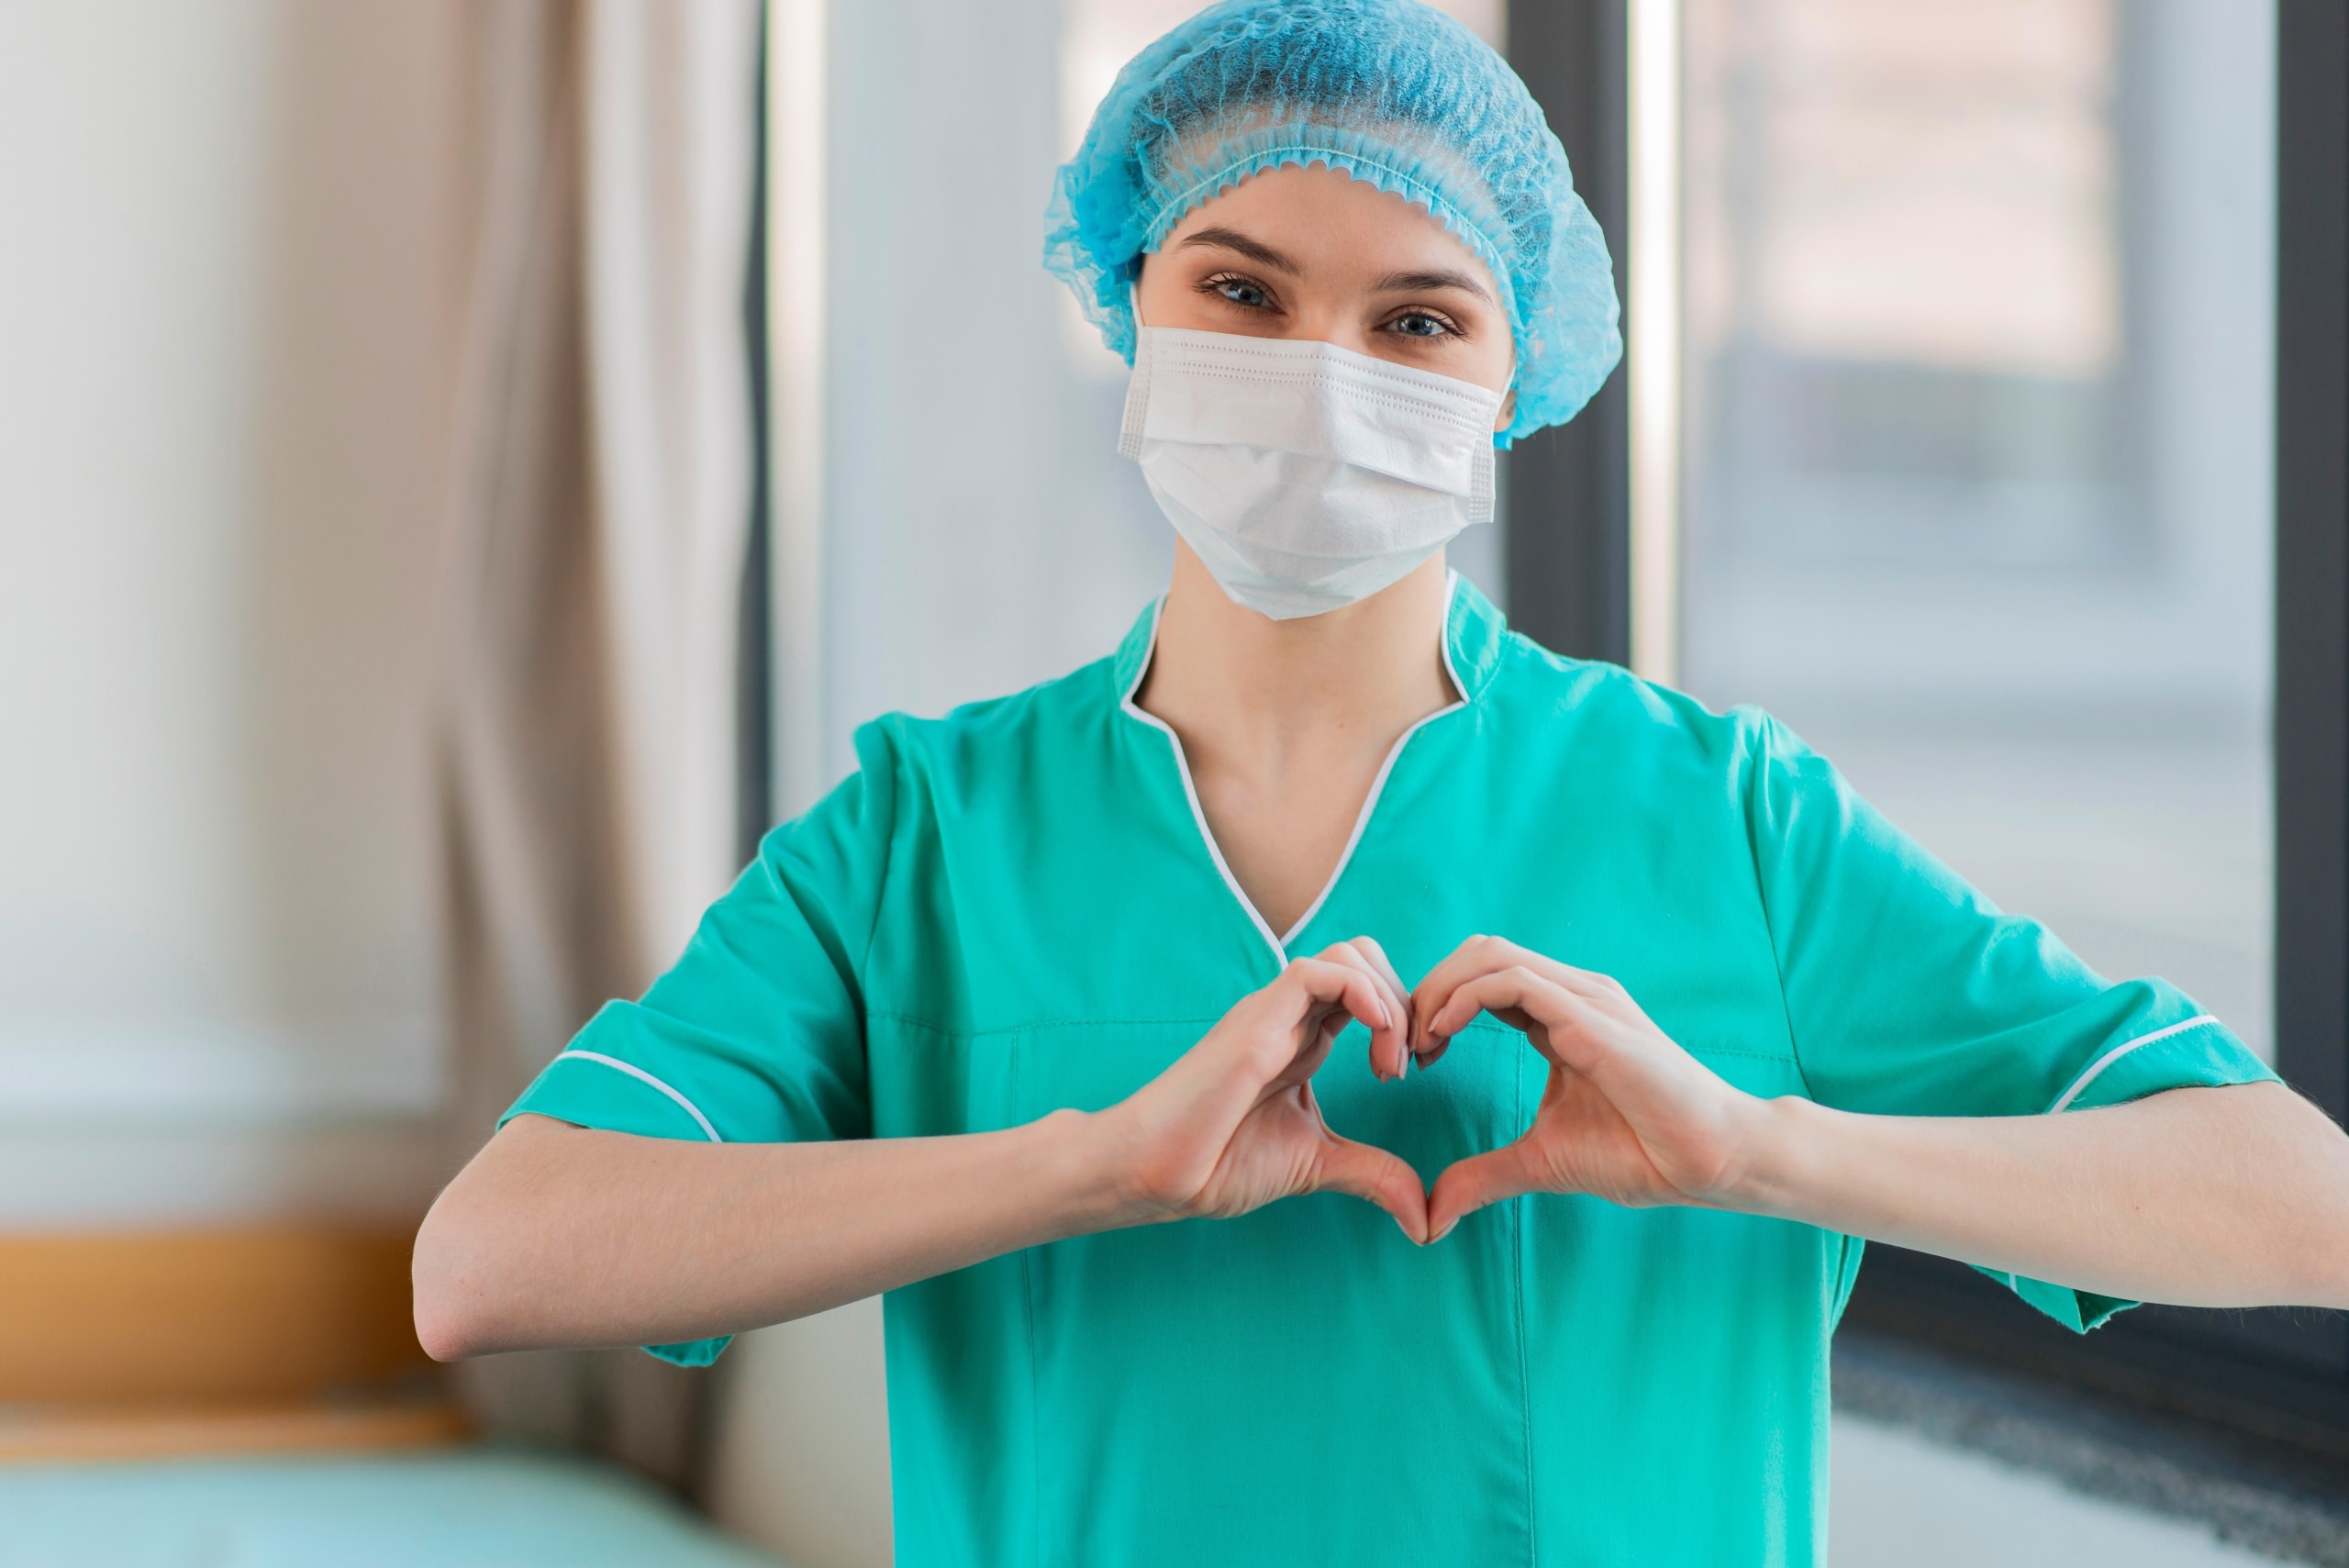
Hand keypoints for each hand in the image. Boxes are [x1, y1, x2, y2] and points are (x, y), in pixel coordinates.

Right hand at [1099, 938, 1429, 1241]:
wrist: (1160, 1172)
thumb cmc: (1219, 1163)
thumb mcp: (1318, 1165)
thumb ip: (1373, 1176)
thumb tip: (1424, 1221)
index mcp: (1304, 1039)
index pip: (1368, 990)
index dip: (1405, 1017)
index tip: (1415, 1071)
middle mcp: (1291, 1016)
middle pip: (1366, 957)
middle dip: (1408, 999)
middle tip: (1412, 1061)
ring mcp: (1274, 1012)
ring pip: (1350, 954)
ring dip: (1391, 1000)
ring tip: (1391, 1062)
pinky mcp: (1258, 1018)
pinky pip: (1320, 971)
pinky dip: (1365, 995)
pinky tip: (1375, 1044)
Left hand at [1412, 936, 1755, 1238]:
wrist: (1712, 1160)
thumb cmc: (1645, 1154)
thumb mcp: (1543, 1161)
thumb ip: (1486, 1175)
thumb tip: (1431, 1214)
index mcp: (1561, 1016)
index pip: (1483, 980)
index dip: (1435, 1010)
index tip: (1409, 1062)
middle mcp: (1571, 994)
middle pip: (1477, 953)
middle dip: (1426, 991)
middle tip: (1400, 1050)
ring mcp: (1583, 998)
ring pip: (1489, 954)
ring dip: (1436, 991)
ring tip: (1415, 1046)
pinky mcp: (1591, 1016)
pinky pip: (1511, 980)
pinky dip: (1462, 999)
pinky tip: (1440, 1039)